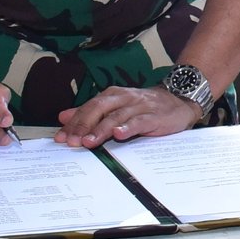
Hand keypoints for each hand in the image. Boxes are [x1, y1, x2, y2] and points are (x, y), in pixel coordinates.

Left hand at [54, 86, 200, 146]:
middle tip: (72, 141)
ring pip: (116, 117)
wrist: (178, 100)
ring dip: (101, 130)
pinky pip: (139, 122)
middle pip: (99, 109)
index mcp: (112, 95)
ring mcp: (139, 107)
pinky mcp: (154, 116)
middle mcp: (123, 98)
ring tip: (89, 142)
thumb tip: (64, 117)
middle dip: (83, 125)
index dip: (73, 122)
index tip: (61, 137)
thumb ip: (90, 112)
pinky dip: (128, 128)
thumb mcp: (115, 106)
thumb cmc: (144, 107)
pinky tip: (119, 135)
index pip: (88, 107)